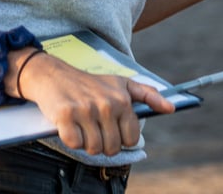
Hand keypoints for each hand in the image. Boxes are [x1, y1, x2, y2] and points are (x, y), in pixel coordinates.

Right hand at [16, 52, 173, 155]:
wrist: (52, 74)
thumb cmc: (88, 83)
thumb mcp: (120, 83)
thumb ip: (147, 95)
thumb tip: (171, 109)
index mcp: (122, 100)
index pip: (130, 139)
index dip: (119, 138)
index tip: (109, 127)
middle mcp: (106, 104)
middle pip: (111, 147)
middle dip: (101, 142)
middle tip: (92, 126)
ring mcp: (85, 110)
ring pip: (93, 148)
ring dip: (85, 142)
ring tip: (81, 125)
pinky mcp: (65, 115)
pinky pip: (74, 143)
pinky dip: (70, 138)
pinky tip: (68, 124)